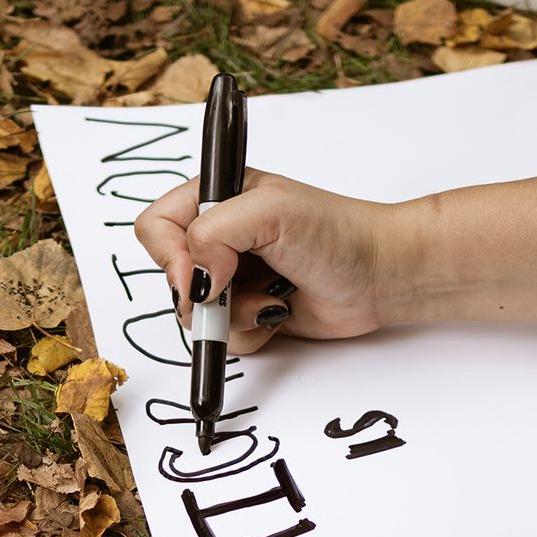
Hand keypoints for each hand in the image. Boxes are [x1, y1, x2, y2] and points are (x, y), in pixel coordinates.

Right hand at [134, 169, 407, 357]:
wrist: (380, 276)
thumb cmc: (337, 233)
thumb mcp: (271, 213)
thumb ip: (214, 233)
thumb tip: (191, 279)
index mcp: (216, 198)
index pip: (156, 226)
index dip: (167, 256)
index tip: (195, 278)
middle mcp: (219, 237)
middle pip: (171, 277)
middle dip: (204, 295)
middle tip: (236, 290)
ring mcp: (233, 277)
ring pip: (196, 315)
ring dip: (231, 317)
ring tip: (270, 301)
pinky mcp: (249, 311)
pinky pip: (223, 338)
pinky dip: (247, 334)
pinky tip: (277, 315)